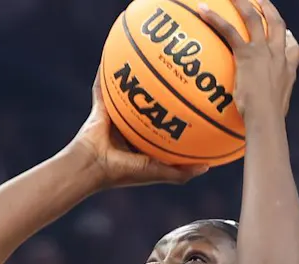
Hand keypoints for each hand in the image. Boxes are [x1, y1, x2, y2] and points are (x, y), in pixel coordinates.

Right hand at [67, 70, 208, 188]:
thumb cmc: (122, 172)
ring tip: (148, 61)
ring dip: (135, 80)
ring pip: (127, 94)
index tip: (192, 104)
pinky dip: (106, 72)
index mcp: (141, 144)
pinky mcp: (100, 108)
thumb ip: (180, 173)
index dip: (175, 116)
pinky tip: (115, 55)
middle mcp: (128, 130)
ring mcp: (113, 118)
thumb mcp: (156, 172)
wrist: (91, 167)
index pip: (162, 127)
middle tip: (176, 77)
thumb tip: (207, 167)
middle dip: (159, 94)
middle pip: (148, 106)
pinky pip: (103, 87)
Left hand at [196, 0, 298, 122]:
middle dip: (269, 10)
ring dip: (244, 3)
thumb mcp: (274, 113)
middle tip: (260, 1)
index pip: (292, 48)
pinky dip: (215, 19)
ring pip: (255, 18)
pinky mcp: (248, 54)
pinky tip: (202, 10)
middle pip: (277, 24)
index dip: (288, 38)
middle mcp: (278, 56)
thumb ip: (268, 107)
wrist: (267, 119)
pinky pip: (229, 31)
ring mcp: (264, 52)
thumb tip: (261, 121)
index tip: (285, 34)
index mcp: (287, 69)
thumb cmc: (267, 123)